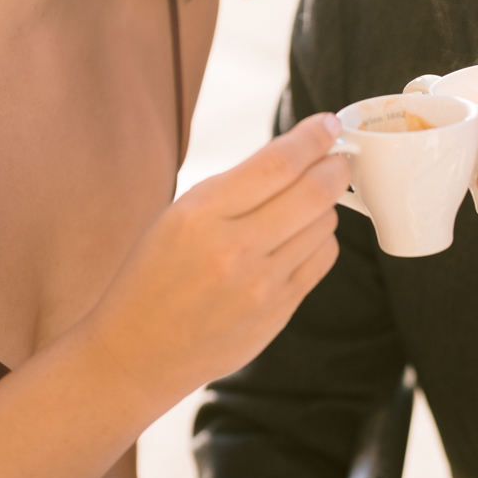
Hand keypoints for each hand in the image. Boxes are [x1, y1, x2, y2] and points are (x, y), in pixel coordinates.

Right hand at [84, 113, 349, 410]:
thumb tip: (295, 156)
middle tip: (339, 158)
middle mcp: (233, 249)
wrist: (137, 352)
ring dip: (325, 206)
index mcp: (199, 215)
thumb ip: (233, 190)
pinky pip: (321, 261)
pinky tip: (302, 238)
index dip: (312, 139)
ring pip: (323, 226)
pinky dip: (320, 241)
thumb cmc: (152, 277)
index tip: (328, 125)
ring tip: (309, 202)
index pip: (276, 164)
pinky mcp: (278, 312)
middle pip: (313, 193)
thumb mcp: (176, 219)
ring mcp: (260, 286)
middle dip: (335, 167)